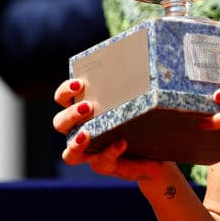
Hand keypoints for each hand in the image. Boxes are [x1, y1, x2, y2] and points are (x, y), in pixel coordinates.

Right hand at [52, 79, 166, 181]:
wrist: (159, 151)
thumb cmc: (145, 120)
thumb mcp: (140, 101)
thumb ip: (136, 85)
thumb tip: (146, 55)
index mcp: (85, 111)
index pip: (63, 98)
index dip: (65, 91)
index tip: (78, 84)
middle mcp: (81, 132)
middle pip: (60, 124)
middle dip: (70, 115)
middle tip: (87, 107)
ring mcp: (91, 152)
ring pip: (70, 153)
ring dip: (76, 143)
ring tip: (88, 134)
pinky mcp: (106, 165)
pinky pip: (101, 163)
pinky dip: (110, 152)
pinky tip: (122, 143)